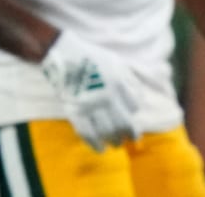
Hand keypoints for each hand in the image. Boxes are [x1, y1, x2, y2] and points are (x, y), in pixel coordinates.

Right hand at [41, 30, 140, 150]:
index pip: (134, 106)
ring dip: (114, 141)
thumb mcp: (117, 63)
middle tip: (129, 139)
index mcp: (119, 82)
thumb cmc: (93, 58)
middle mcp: (107, 96)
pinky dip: (95, 144)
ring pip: (107, 131)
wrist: (65, 54)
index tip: (132, 117)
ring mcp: (90, 105)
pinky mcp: (74, 111)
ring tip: (115, 144)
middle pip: (123, 124)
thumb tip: (140, 101)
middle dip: (128, 134)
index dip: (134, 113)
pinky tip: (100, 148)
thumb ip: (130, 80)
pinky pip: (87, 133)